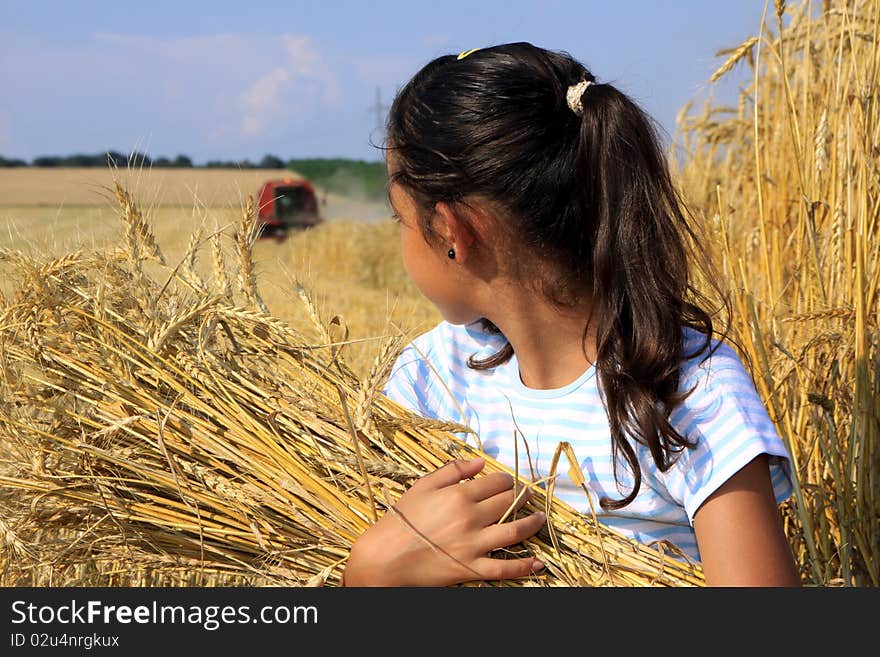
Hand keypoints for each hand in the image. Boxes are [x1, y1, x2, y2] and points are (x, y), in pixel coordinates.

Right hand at [342, 457, 545, 585]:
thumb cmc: (401, 519)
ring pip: (514, 532)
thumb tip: (481, 462)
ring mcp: (474, 545)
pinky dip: (524, 566)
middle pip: (509, 503)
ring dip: (532, 524)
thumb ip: (453, 470)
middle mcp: (471, 518)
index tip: (508, 481)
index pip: (497, 482)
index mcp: (459, 495)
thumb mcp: (423, 486)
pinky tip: (538, 563)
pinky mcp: (472, 569)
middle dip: (521, 496)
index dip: (506, 480)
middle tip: (527, 495)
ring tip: (540, 519)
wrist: (384, 557)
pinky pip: (505, 568)